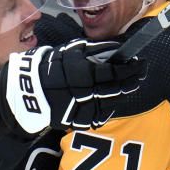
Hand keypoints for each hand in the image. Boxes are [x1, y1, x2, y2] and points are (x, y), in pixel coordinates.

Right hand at [0, 40, 147, 139]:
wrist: (29, 91)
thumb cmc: (51, 67)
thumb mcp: (70, 51)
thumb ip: (94, 50)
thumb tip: (117, 48)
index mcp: (82, 72)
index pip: (114, 71)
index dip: (130, 68)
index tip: (141, 63)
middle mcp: (84, 92)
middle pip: (115, 88)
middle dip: (130, 81)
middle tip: (139, 75)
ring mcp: (81, 108)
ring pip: (110, 103)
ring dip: (122, 94)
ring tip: (129, 86)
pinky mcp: (78, 120)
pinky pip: (99, 116)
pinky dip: (108, 108)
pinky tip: (112, 101)